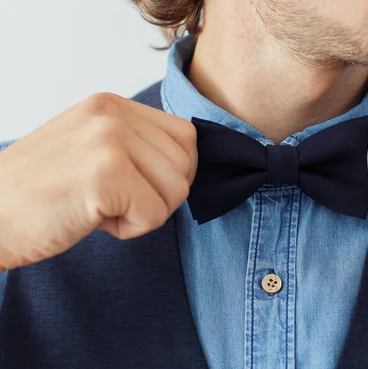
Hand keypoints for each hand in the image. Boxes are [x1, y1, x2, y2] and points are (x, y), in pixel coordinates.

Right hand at [0, 93, 197, 270]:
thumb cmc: (39, 192)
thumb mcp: (89, 147)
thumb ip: (135, 144)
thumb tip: (186, 162)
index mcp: (111, 104)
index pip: (185, 135)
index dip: (175, 171)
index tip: (142, 188)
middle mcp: (112, 114)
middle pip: (186, 163)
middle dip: (162, 195)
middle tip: (118, 203)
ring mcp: (109, 141)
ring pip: (177, 190)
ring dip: (148, 212)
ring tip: (104, 210)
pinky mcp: (106, 175)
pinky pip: (154, 214)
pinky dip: (132, 229)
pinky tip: (96, 221)